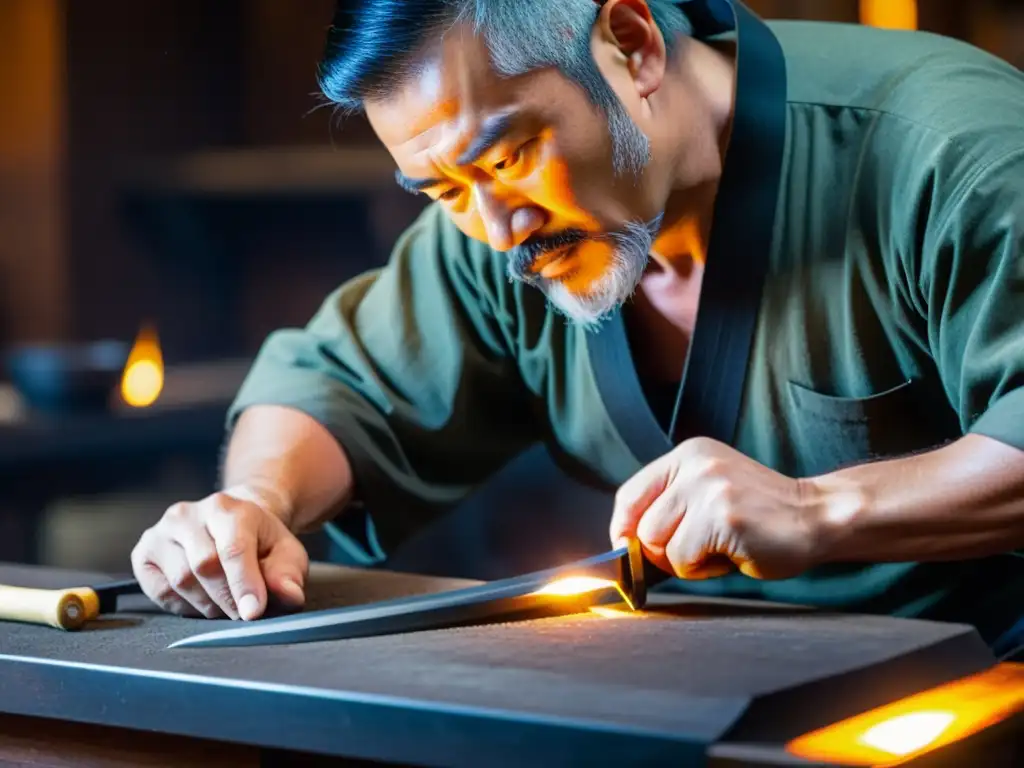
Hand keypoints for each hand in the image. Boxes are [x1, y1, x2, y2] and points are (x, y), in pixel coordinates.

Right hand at [131, 487, 308, 619]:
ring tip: (225, 602)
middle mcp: (188, 514)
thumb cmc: (259, 542)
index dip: (244, 584)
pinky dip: (184, 606)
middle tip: (242, 612)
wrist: (230, 525)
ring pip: (180, 581)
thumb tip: (289, 595)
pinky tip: (200, 598)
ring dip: (207, 604)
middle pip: (204, 567)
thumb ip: (288, 575)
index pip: (233, 549)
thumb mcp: (285, 554)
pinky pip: (160, 592)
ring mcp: (161, 532)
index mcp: (228, 508)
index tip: (253, 613)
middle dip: (227, 598)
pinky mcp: (143, 553)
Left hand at [609, 438, 823, 579]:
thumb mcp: (709, 492)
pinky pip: (685, 560)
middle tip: (701, 550)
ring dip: (685, 562)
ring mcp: (709, 489)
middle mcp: (695, 466)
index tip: (628, 550)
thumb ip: (671, 506)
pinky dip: (704, 570)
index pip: (630, 495)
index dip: (623, 529)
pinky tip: (733, 554)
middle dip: (662, 552)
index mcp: (688, 455)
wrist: (817, 516)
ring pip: (660, 545)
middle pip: (642, 526)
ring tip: (720, 548)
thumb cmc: (761, 515)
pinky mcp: (722, 518)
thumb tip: (626, 544)